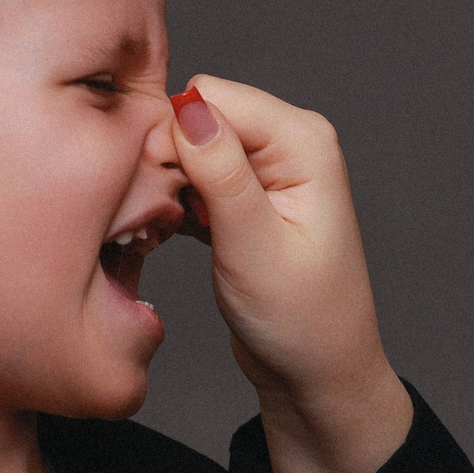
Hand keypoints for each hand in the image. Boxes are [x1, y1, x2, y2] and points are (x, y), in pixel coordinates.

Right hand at [170, 76, 412, 472]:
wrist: (316, 375)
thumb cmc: (300, 322)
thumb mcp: (254, 247)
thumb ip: (222, 173)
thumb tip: (188, 108)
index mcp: (304, 142)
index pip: (212, 96)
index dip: (174, 135)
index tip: (157, 190)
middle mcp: (289, 143)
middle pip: (197, 115)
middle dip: (167, 159)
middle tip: (160, 220)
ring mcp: (266, 170)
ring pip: (187, 147)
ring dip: (166, 184)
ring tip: (168, 232)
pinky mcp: (244, 197)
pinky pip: (191, 175)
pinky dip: (173, 202)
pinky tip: (169, 236)